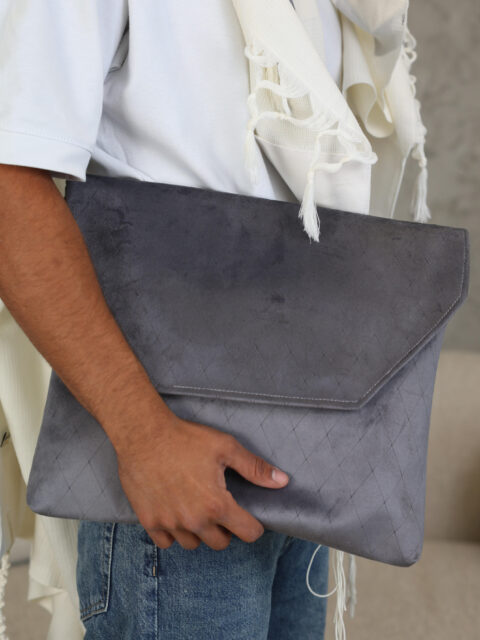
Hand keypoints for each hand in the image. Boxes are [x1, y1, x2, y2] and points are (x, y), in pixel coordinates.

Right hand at [113, 404, 289, 550]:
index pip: (248, 533)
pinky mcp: (149, 521)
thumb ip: (255, 468)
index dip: (253, 525)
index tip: (249, 517)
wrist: (144, 435)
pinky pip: (167, 542)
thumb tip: (282, 481)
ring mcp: (170, 524)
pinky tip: (176, 513)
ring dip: (199, 532)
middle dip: (226, 528)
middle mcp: (194, 521)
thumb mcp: (225, 447)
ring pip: (193, 544)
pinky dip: (173, 533)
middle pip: (221, 543)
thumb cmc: (185, 438)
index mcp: (216, 505)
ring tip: (197, 510)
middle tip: (220, 508)